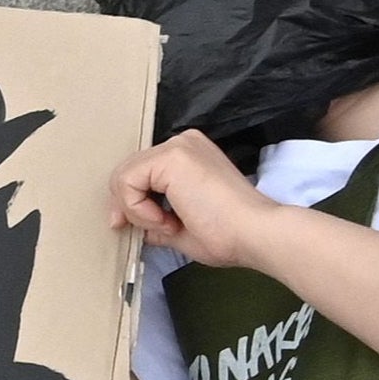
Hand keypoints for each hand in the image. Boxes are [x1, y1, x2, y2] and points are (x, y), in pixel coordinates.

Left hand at [113, 128, 288, 270]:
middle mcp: (183, 144)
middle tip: (144, 230)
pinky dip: (137, 208)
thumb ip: (157, 222)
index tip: (138, 228)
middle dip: (127, 205)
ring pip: (124, 176)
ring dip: (136, 210)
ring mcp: (178, 147)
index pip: (142, 172)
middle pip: (129, 170)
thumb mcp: (181, 228)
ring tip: (168, 225)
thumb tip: (139, 228)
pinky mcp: (172, 156)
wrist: (254, 233)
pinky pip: (128, 181)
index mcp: (189, 156)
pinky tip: (165, 220)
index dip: (131, 202)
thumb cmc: (229, 235)